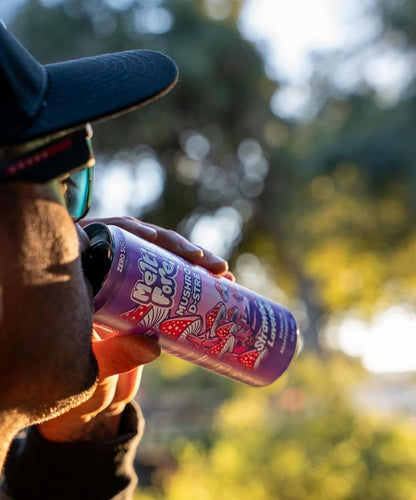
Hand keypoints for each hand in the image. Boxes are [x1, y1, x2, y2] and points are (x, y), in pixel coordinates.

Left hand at [38, 217, 232, 441]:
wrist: (91, 406)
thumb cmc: (78, 389)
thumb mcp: (90, 374)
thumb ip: (113, 359)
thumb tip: (151, 345)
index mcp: (79, 285)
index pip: (100, 242)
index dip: (129, 232)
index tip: (155, 238)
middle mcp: (103, 281)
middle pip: (137, 244)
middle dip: (172, 245)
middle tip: (201, 258)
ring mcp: (127, 290)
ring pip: (158, 259)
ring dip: (191, 259)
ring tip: (221, 271)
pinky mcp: (146, 302)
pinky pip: (170, 281)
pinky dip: (194, 277)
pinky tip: (220, 281)